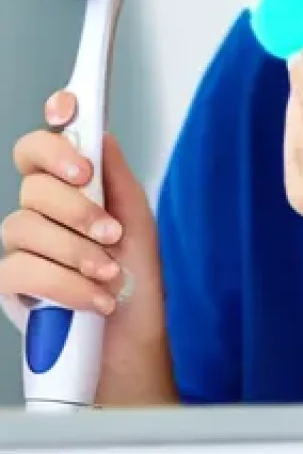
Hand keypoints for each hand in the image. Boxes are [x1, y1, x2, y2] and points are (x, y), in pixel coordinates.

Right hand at [1, 92, 174, 405]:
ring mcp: (22, 247)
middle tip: (107, 226)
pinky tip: (94, 296)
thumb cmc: (136, 284)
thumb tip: (101, 134)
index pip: (47, 144)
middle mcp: (42, 213)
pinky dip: (65, 283)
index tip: (69, 109)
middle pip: (31, 180)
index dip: (54, 120)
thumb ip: (116, 179)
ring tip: (109, 271)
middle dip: (74, 202)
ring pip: (25, 225)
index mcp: (73, 190)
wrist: (131, 344)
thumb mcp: (138, 224)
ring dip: (78, 251)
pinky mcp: (10, 286)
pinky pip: (20, 270)